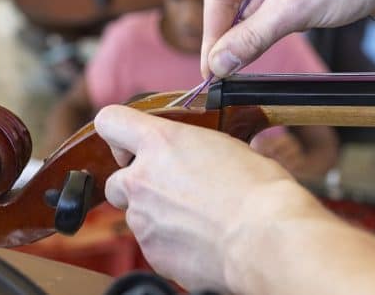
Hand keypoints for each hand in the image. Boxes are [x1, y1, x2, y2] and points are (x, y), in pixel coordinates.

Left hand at [96, 105, 305, 291]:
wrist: (265, 239)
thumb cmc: (258, 191)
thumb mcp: (225, 148)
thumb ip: (191, 150)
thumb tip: (190, 160)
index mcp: (161, 142)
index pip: (110, 121)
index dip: (118, 132)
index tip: (129, 145)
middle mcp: (142, 178)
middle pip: (116, 181)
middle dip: (137, 186)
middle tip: (172, 191)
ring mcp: (143, 219)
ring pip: (137, 215)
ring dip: (158, 216)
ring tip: (197, 219)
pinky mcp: (152, 253)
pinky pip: (153, 243)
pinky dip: (170, 242)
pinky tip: (200, 239)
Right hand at [201, 0, 374, 77]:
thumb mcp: (293, 11)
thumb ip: (250, 39)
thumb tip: (218, 64)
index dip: (213, 36)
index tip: (210, 71)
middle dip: (231, 36)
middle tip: (223, 75)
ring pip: (251, 5)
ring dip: (252, 33)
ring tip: (243, 65)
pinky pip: (270, 4)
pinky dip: (269, 25)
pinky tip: (266, 45)